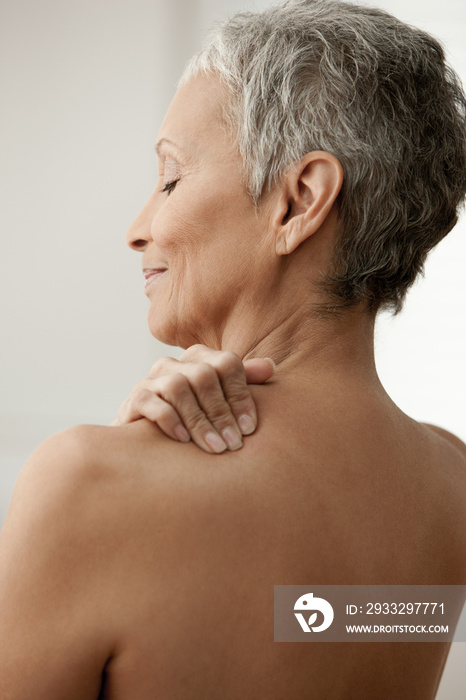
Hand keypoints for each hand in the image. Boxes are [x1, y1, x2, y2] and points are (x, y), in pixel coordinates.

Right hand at [111, 344, 275, 452]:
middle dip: (221, 412)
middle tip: (233, 444)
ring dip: (199, 420)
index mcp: (200, 360)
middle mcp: (175, 364)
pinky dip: (169, 420)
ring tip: (214, 447)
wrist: (145, 442)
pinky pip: (150, 401)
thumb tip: (270, 367)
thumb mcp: (220, 403)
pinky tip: (184, 441)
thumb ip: (243, 385)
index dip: (240, 394)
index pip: (227, 364)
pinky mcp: (135, 399)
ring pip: (178, 387)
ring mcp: (153, 380)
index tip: (249, 428)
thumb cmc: (192, 421)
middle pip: (204, 375)